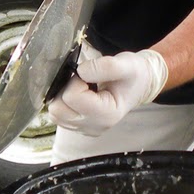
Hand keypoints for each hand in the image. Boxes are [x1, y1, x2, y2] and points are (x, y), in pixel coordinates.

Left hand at [47, 50, 168, 136]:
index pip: (72, 97)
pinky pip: (58, 116)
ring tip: (83, 88)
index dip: (76, 80)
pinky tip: (80, 96)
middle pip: (58, 108)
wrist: (139, 83)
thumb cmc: (133, 74)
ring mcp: (86, 129)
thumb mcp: (125, 64)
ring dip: (64, 97)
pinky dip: (64, 103)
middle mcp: (95, 126)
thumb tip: (80, 72)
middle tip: (84, 81)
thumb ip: (104, 67)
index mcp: (107, 114)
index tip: (90, 74)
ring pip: (55, 114)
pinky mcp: (79, 128)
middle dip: (67, 89)